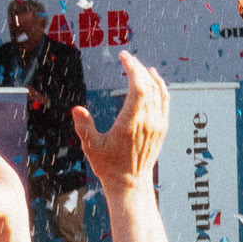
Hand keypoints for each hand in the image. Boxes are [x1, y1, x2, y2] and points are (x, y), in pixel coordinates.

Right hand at [76, 51, 166, 188]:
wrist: (131, 184)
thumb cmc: (108, 166)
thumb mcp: (91, 147)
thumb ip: (84, 126)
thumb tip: (77, 109)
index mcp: (131, 123)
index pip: (138, 88)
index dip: (133, 69)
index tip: (123, 57)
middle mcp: (148, 122)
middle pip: (149, 86)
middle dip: (138, 68)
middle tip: (126, 57)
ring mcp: (158, 125)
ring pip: (159, 93)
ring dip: (150, 76)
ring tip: (140, 66)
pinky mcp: (162, 129)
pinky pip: (165, 103)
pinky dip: (161, 89)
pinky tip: (155, 82)